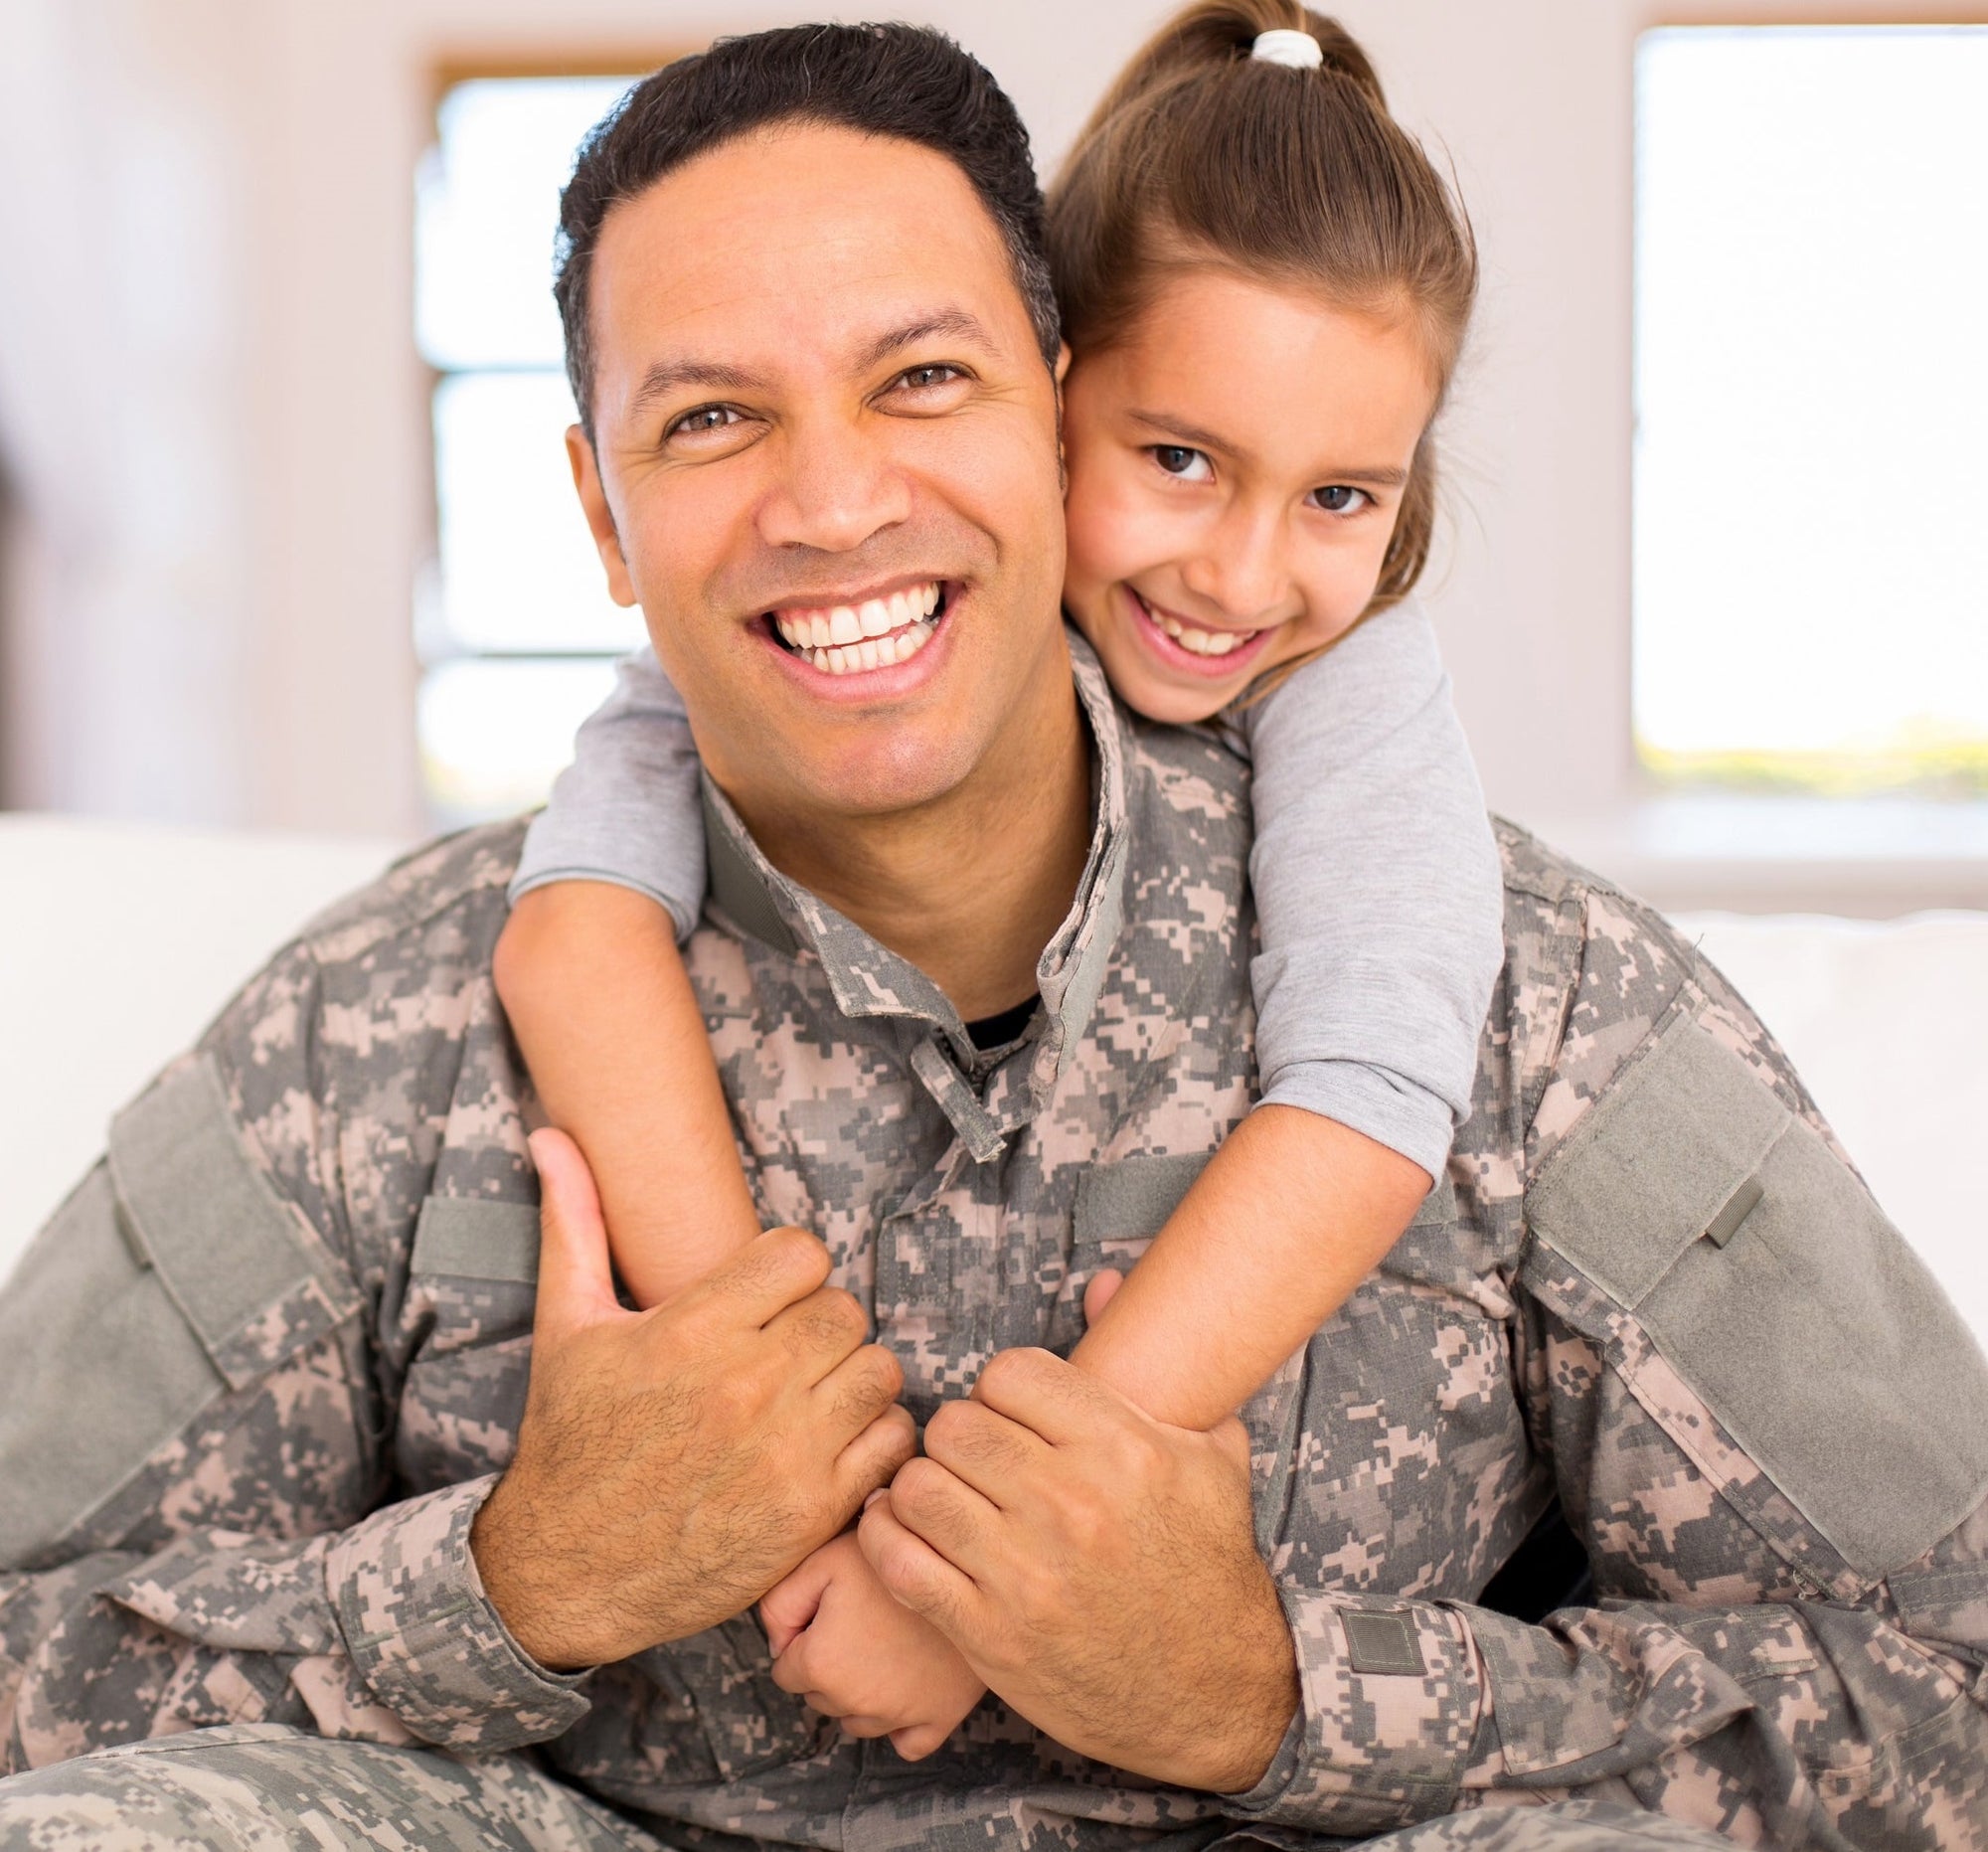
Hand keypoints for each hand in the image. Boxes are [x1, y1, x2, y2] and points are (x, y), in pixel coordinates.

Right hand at [471, 1129, 915, 1670]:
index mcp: (691, 1331)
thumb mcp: (565, 1326)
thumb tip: (551, 1135)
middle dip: (821, 1322)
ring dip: (852, 1375)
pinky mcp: (810, 1512)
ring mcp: (784, 1453)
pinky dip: (873, 1437)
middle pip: (846, 1309)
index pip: (803, 1254)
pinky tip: (829, 1441)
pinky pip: (890, 1440)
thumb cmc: (569, 1441)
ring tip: (810, 1392)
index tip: (768, 1296)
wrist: (564, 1571)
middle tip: (787, 1349)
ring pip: (878, 1370)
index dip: (791, 1269)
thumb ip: (573, 1222)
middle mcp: (745, 1386)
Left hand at [761, 1529, 986, 1759]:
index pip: (784, 1670)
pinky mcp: (940, 1718)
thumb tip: (776, 1645)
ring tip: (884, 1643)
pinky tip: (905, 1687)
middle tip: (859, 1619)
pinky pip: (908, 1743)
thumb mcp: (821, 1560)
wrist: (965, 1564)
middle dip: (830, 1665)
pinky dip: (901, 1725)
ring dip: (860, 1693)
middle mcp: (857, 1702)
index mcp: (822, 1664)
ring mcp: (900, 1715)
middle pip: (820, 1697)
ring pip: (858, 1721)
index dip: (803, 1638)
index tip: (829, 1610)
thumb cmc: (889, 1557)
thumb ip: (779, 1603)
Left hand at [857, 1348, 1297, 1791]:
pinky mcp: (990, 1635)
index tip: (1011, 1414)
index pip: (1009, 1373)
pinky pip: (899, 1561)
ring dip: (924, 1486)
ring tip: (944, 1496)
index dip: (1002, 1388)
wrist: (1214, 1691)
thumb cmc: (1208, 1566)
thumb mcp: (1210, 1456)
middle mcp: (1071, 1505)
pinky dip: (887, 1539)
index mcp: (1122, 1450)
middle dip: (960, 1436)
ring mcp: (1026, 1574)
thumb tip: (1104, 1280)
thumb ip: (1154, 1366)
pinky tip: (905, 1533)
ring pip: (920, 1485)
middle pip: (957, 1424)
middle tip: (975, 1460)